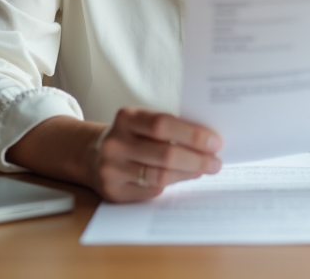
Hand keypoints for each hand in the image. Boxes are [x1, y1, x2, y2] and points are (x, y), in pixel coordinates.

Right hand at [88, 107, 222, 201]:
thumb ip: (169, 128)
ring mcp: (112, 169)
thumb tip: (208, 142)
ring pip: (160, 176)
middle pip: (165, 154)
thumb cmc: (131, 136)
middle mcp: (115, 143)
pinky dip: (171, 185)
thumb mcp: (142, 122)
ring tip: (203, 170)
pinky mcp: (113, 191)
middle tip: (216, 162)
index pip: (163, 124)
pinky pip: (151, 191)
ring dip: (188, 174)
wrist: (93, 156)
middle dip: (197, 159)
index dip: (192, 134)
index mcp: (126, 118)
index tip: (215, 142)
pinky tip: (183, 178)